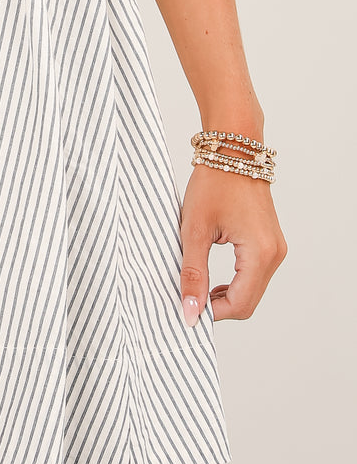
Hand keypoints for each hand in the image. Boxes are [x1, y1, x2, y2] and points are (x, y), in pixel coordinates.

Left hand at [179, 160, 287, 326]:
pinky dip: (235, 282)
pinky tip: (213, 278)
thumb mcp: (195, 229)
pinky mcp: (270, 243)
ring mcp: (275, 249)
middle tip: (189, 300)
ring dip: (226, 295)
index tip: (187, 309)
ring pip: (252, 290)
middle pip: (248, 302)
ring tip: (197, 287)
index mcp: (260, 253)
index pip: (240, 305)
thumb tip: (191, 312)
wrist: (232, 150)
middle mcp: (275, 255)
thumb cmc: (213, 183)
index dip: (212, 313)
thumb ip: (193, 273)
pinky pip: (254, 275)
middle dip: (219, 306)